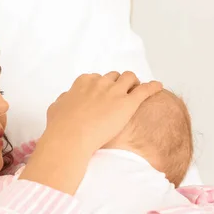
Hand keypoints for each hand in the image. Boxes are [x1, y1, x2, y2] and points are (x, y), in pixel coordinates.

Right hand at [44, 72, 162, 153]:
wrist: (70, 137)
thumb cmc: (60, 126)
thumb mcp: (55, 108)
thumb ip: (63, 99)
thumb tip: (66, 98)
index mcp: (83, 82)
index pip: (96, 78)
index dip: (101, 86)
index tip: (103, 94)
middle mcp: (100, 83)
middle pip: (114, 76)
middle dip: (118, 83)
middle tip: (121, 94)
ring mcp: (115, 91)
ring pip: (130, 78)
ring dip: (133, 83)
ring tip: (136, 91)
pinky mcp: (128, 103)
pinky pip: (145, 90)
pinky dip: (152, 87)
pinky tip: (158, 87)